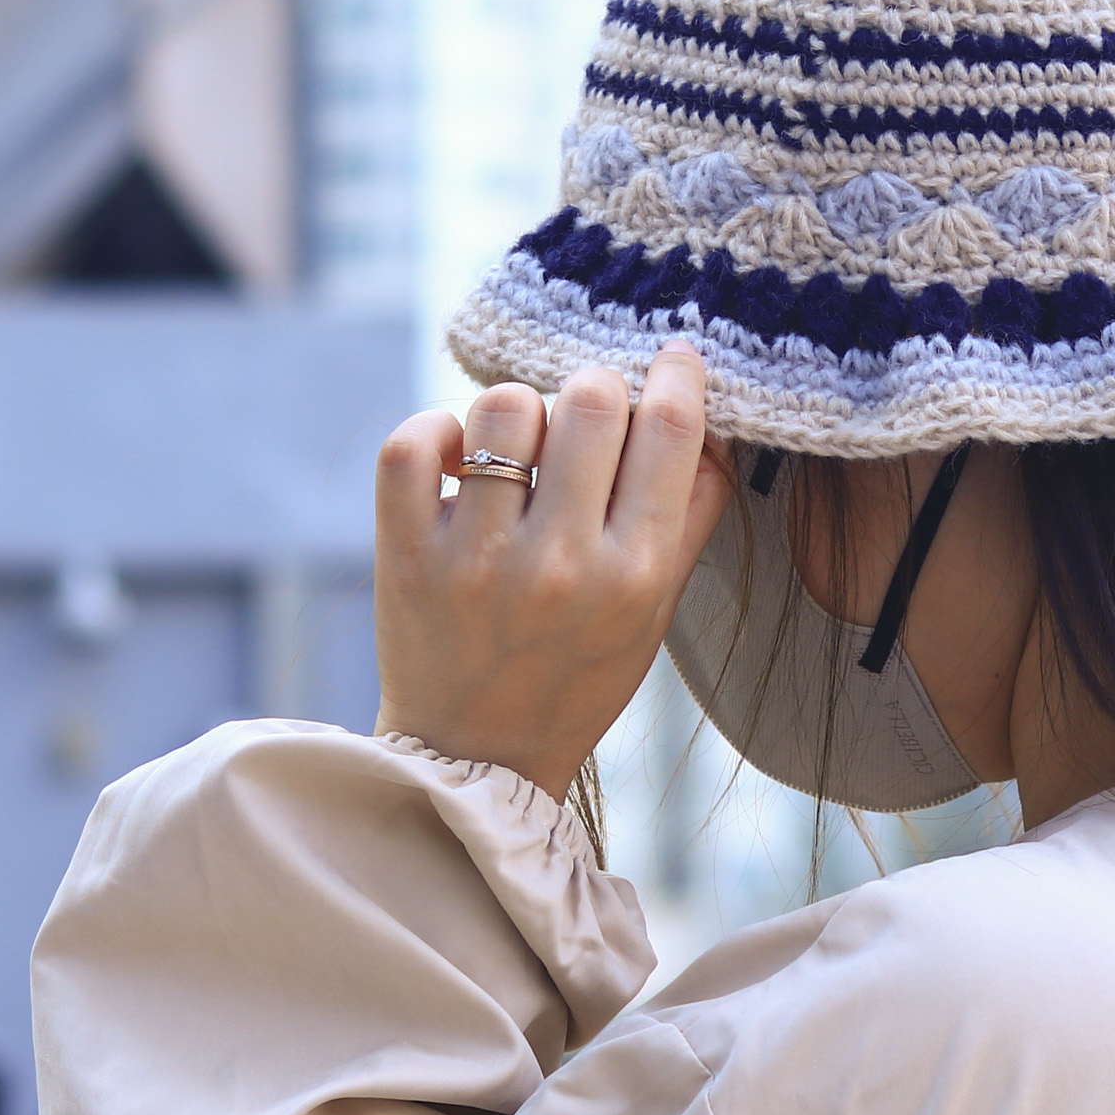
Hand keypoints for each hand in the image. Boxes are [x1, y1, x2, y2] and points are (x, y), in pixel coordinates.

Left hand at [372, 343, 730, 798]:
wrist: (475, 756)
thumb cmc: (579, 673)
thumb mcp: (657, 609)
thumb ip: (691, 513)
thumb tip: (706, 417)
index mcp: (637, 575)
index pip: (672, 432)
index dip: (678, 374)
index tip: (673, 358)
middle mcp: (562, 564)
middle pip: (593, 401)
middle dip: (599, 393)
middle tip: (590, 419)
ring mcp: (478, 559)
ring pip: (506, 408)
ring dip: (521, 412)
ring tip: (523, 450)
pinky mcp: (407, 554)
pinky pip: (415, 442)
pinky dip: (439, 432)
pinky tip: (460, 458)